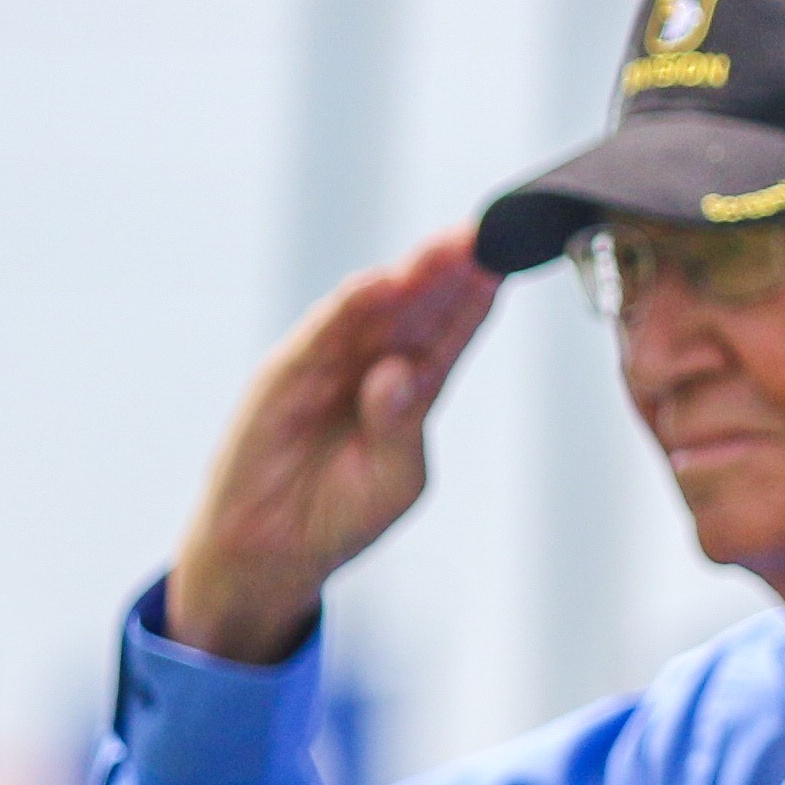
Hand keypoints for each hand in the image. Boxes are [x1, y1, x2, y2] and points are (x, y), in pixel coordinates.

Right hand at [166, 230, 502, 665]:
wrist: (271, 552)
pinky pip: (320, 337)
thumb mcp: (393, 479)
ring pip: (375, 311)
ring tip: (448, 246)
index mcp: (413, 386)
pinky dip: (347, 309)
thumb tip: (398, 372)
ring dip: (411, 276)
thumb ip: (401, 428)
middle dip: (453, 269)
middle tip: (488, 232)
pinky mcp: (283, 380)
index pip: (453, 331)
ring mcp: (328, 366)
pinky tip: (379, 284)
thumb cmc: (340, 513)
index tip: (513, 255)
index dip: (480, 294)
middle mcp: (372, 363)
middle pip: (419, 307)